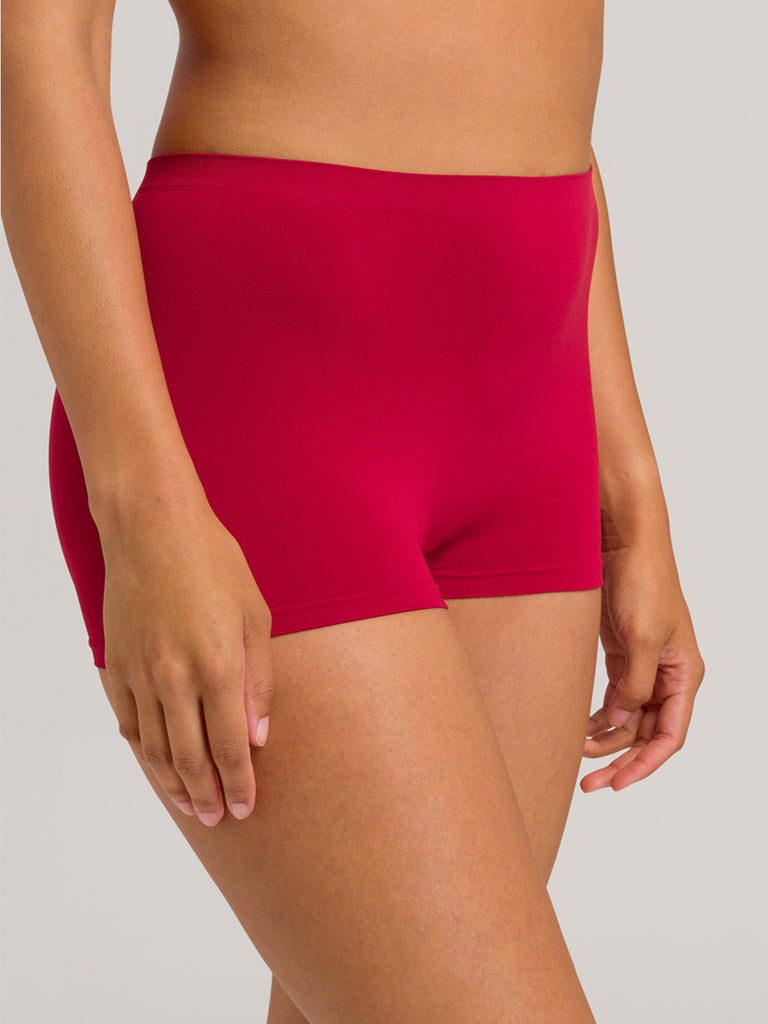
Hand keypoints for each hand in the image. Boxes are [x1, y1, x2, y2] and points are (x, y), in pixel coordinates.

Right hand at [98, 482, 275, 825]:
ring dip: (174, 782)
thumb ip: (259, 680)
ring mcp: (141, 674)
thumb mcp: (255, 616)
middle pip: (191, 758)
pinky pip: (129, 722)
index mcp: (219, 666)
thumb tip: (259, 734)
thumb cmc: (214, 563)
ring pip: (156, 748)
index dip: (239, 783)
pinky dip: (143, 750)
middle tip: (217, 817)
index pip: (231, 746)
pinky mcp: (118, 664)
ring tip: (189, 803)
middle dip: (207, 795)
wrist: (152, 528)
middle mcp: (176, 678)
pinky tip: (156, 762)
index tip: (246, 807)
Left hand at [581, 540, 704, 791]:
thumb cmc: (642, 583)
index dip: (645, 764)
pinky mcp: (621, 654)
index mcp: (684, 674)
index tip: (617, 784)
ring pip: (628, 719)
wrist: (622, 543)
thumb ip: (633, 686)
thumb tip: (621, 723)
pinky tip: (579, 728)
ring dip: (605, 739)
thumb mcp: (640, 638)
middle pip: (646, 733)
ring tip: (576, 755)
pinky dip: (598, 716)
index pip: (670, 735)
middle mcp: (667, 675)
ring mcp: (643, 665)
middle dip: (620, 760)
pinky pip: (614, 698)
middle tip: (589, 784)